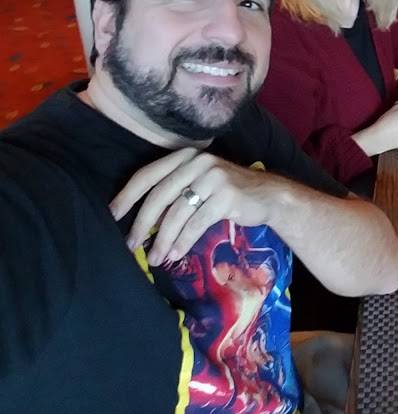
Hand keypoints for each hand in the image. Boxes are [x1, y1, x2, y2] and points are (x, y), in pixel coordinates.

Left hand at [109, 148, 285, 265]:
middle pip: (159, 195)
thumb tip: (140, 221)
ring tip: (155, 258)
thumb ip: (175, 190)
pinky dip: (183, 242)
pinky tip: (176, 254)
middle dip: (142, 224)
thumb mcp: (199, 183)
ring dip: (163, 239)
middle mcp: (199, 162)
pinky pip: (196, 223)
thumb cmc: (228, 193)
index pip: (148, 174)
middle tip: (131, 245)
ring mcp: (214, 177)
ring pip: (177, 213)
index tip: (112, 216)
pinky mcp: (226, 196)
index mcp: (187, 156)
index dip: (127, 196)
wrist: (269, 196)